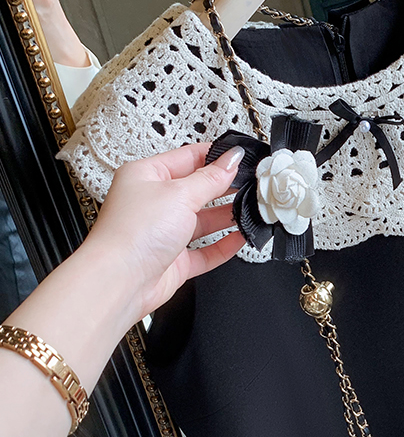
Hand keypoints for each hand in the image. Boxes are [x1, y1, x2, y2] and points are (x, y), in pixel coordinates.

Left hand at [85, 141, 244, 324]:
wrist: (120, 281)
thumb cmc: (132, 233)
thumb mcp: (179, 194)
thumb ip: (211, 178)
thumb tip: (231, 160)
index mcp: (145, 176)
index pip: (187, 158)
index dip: (215, 156)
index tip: (240, 158)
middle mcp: (153, 204)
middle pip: (196, 190)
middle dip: (224, 187)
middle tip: (251, 183)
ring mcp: (163, 233)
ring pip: (201, 221)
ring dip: (226, 216)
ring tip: (251, 209)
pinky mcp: (173, 261)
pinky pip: (204, 251)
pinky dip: (223, 245)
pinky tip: (240, 237)